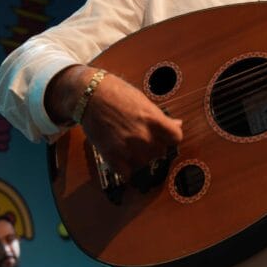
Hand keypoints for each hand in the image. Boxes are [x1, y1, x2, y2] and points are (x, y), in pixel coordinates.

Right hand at [47, 65, 182, 179]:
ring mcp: (128, 149)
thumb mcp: (143, 101)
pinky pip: (127, 174)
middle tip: (143, 138)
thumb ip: (160, 117)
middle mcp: (143, 137)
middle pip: (160, 152)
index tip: (166, 136)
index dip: (171, 136)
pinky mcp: (112, 157)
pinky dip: (126, 169)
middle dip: (154, 146)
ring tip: (130, 145)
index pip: (176, 138)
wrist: (89, 95)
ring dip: (140, 158)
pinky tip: (122, 158)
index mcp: (153, 120)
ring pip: (145, 163)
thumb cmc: (116, 93)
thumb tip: (177, 124)